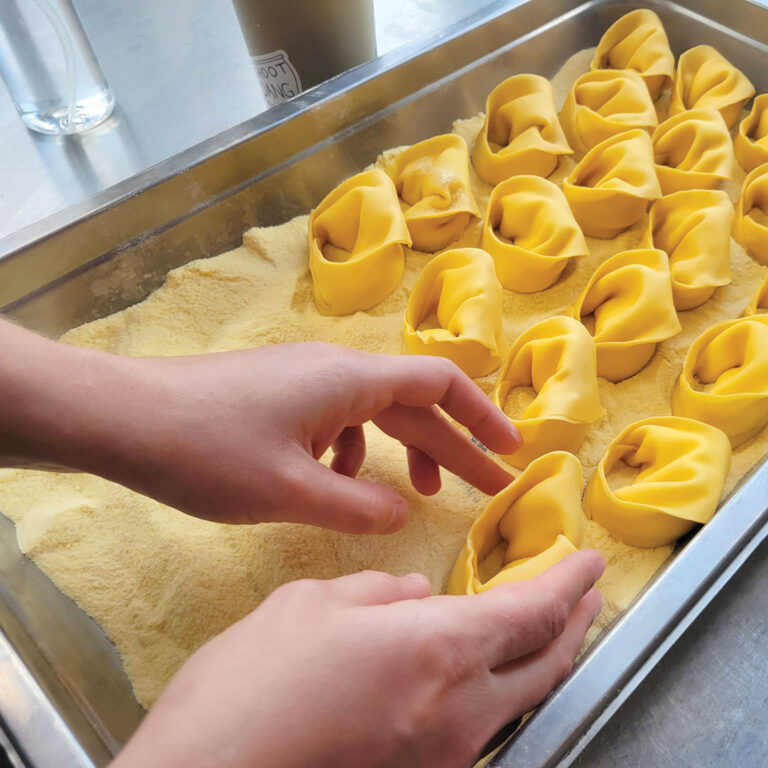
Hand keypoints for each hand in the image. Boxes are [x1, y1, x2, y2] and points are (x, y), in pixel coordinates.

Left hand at [0, 321, 520, 532]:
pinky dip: (355, 453)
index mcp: (350, 381)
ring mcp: (303, 380)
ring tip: (419, 495)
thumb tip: (402, 512)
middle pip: (413, 404)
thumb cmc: (206, 450)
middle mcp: (334, 370)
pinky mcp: (277, 395)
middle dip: (455, 447)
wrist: (119, 417)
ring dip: (405, 452)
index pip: (439, 385)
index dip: (482, 417)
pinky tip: (338, 484)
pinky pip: (337, 420)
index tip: (511, 452)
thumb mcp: (290, 491)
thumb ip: (358, 506)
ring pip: (375, 414)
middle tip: (490, 490)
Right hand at [111, 550, 604, 767]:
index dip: (570, 582)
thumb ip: (378, 593)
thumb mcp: (310, 606)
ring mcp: (445, 755)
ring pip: (520, 702)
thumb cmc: (250, 690)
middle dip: (576, 623)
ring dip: (544, 660)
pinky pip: (480, 730)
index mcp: (440, 649)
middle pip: (548, 662)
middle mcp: (460, 709)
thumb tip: (415, 593)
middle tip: (587, 596)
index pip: (535, 610)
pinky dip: (500, 695)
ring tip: (546, 631)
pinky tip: (481, 679)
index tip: (590, 562)